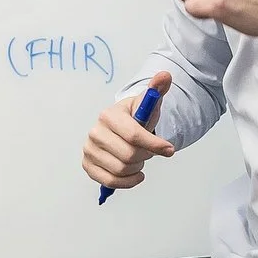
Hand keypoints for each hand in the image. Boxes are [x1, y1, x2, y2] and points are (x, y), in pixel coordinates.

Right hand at [82, 70, 174, 189]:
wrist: (121, 127)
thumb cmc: (135, 117)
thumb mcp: (147, 103)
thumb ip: (157, 90)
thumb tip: (165, 76)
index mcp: (108, 115)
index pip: (133, 135)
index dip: (154, 145)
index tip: (169, 149)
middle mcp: (94, 132)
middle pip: (128, 155)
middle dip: (145, 156)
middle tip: (149, 152)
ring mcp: (89, 149)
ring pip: (121, 170)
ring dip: (137, 168)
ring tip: (139, 159)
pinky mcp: (88, 165)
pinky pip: (110, 182)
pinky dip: (127, 182)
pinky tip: (135, 174)